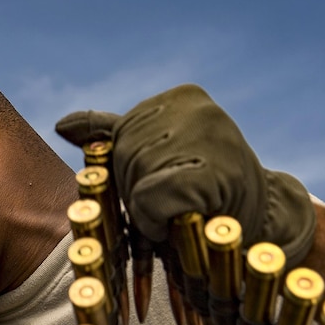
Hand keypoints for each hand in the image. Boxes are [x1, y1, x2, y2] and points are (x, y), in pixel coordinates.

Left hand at [56, 84, 314, 266]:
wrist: (263, 227)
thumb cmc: (206, 196)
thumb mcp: (156, 158)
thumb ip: (112, 137)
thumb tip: (61, 125)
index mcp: (181, 98)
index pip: (119, 140)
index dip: (133, 177)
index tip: (170, 183)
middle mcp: (196, 107)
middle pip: (123, 159)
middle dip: (139, 194)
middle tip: (175, 205)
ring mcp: (210, 135)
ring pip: (134, 182)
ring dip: (148, 213)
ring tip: (183, 213)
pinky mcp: (216, 170)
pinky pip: (151, 199)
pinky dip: (158, 221)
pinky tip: (183, 221)